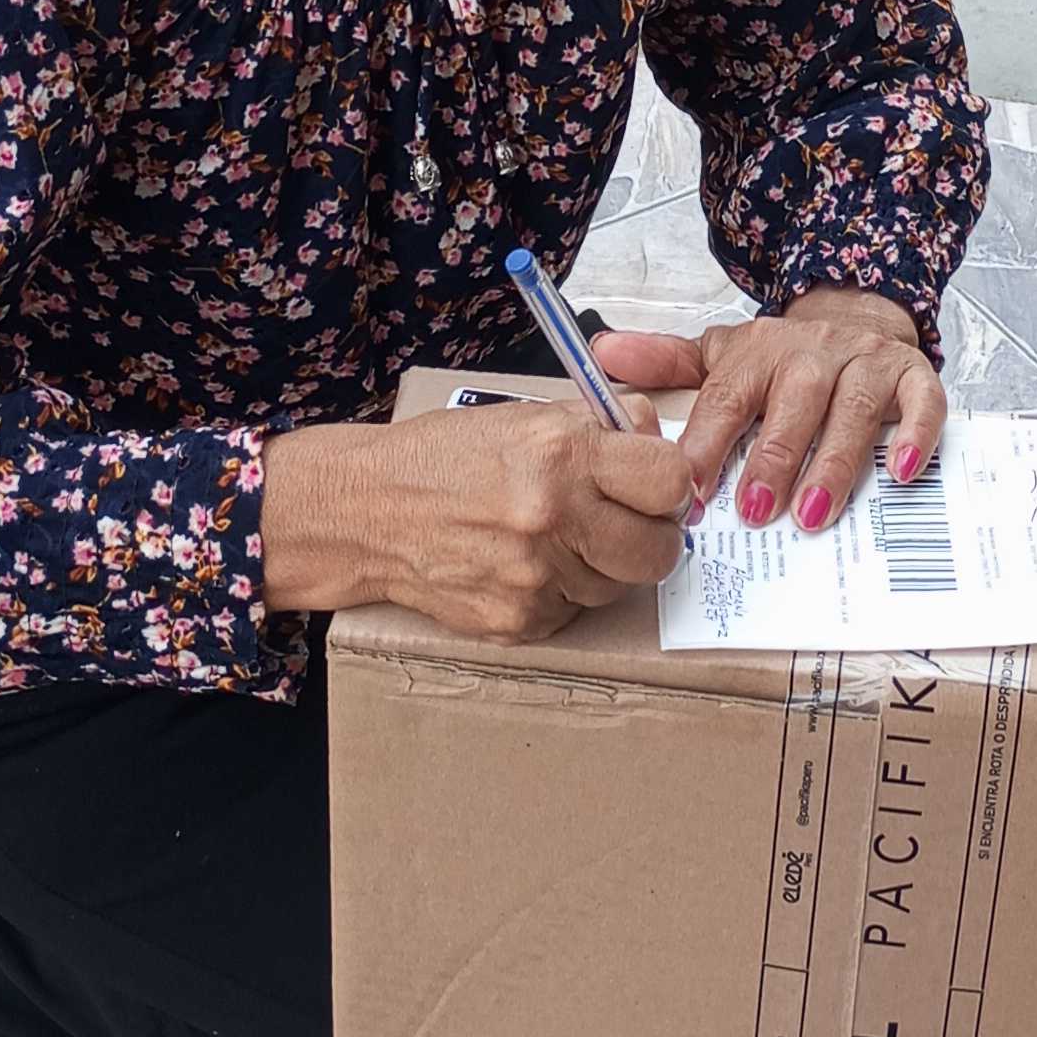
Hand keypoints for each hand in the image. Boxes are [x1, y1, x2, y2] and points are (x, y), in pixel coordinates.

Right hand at [259, 400, 692, 642]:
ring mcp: (535, 577)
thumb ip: (599, 425)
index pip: (669, 480)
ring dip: (602, 566)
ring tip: (558, 538)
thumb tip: (659, 437)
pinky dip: (560, 592)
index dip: (670, 485)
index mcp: (560, 453)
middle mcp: (552, 517)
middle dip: (652, 537)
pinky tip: (523, 564)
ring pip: (617, 587)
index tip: (654, 486)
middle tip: (626, 523)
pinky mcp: (517, 622)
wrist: (366, 510)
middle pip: (658, 550)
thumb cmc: (445, 455)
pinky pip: (573, 613)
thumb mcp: (524, 415)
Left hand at [592, 288, 940, 534]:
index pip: (729, 397)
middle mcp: (814, 352)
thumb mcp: (722, 356)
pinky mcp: (914, 377)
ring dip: (833, 462)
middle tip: (754, 513)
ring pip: (854, 408)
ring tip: (812, 515)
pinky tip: (899, 473)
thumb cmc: (784, 359)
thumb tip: (601, 356)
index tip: (690, 491)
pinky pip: (923, 402)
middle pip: (794, 401)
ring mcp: (867, 364)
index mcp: (759, 351)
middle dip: (774, 459)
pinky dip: (915, 435)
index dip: (709, 443)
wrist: (856, 316)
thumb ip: (664, 364)